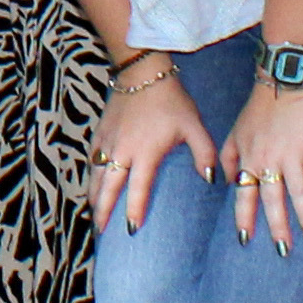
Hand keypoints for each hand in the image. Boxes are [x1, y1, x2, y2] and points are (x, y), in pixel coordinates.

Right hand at [89, 54, 213, 231]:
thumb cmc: (171, 99)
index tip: (131, 229)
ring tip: (93, 212)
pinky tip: (93, 182)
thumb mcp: (194, 125)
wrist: (142, 72)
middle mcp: (122, 151)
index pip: (137, 189)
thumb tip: (211, 178)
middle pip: (107, 187)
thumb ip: (204, 153)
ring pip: (96, 175)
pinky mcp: (100, 132)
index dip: (133, 210)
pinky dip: (91, 174)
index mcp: (145, 153)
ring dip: (94, 196)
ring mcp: (108, 141)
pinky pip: (92, 159)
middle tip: (100, 230)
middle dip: (103, 210)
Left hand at [225, 82, 302, 252]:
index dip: (244, 217)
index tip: (245, 240)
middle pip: (273, 199)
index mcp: (250, 159)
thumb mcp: (234, 133)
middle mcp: (269, 160)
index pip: (244, 194)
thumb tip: (227, 183)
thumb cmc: (257, 109)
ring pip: (299, 189)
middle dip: (277, 226)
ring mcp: (291, 152)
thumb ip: (228, 159)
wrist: (280, 83)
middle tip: (283, 250)